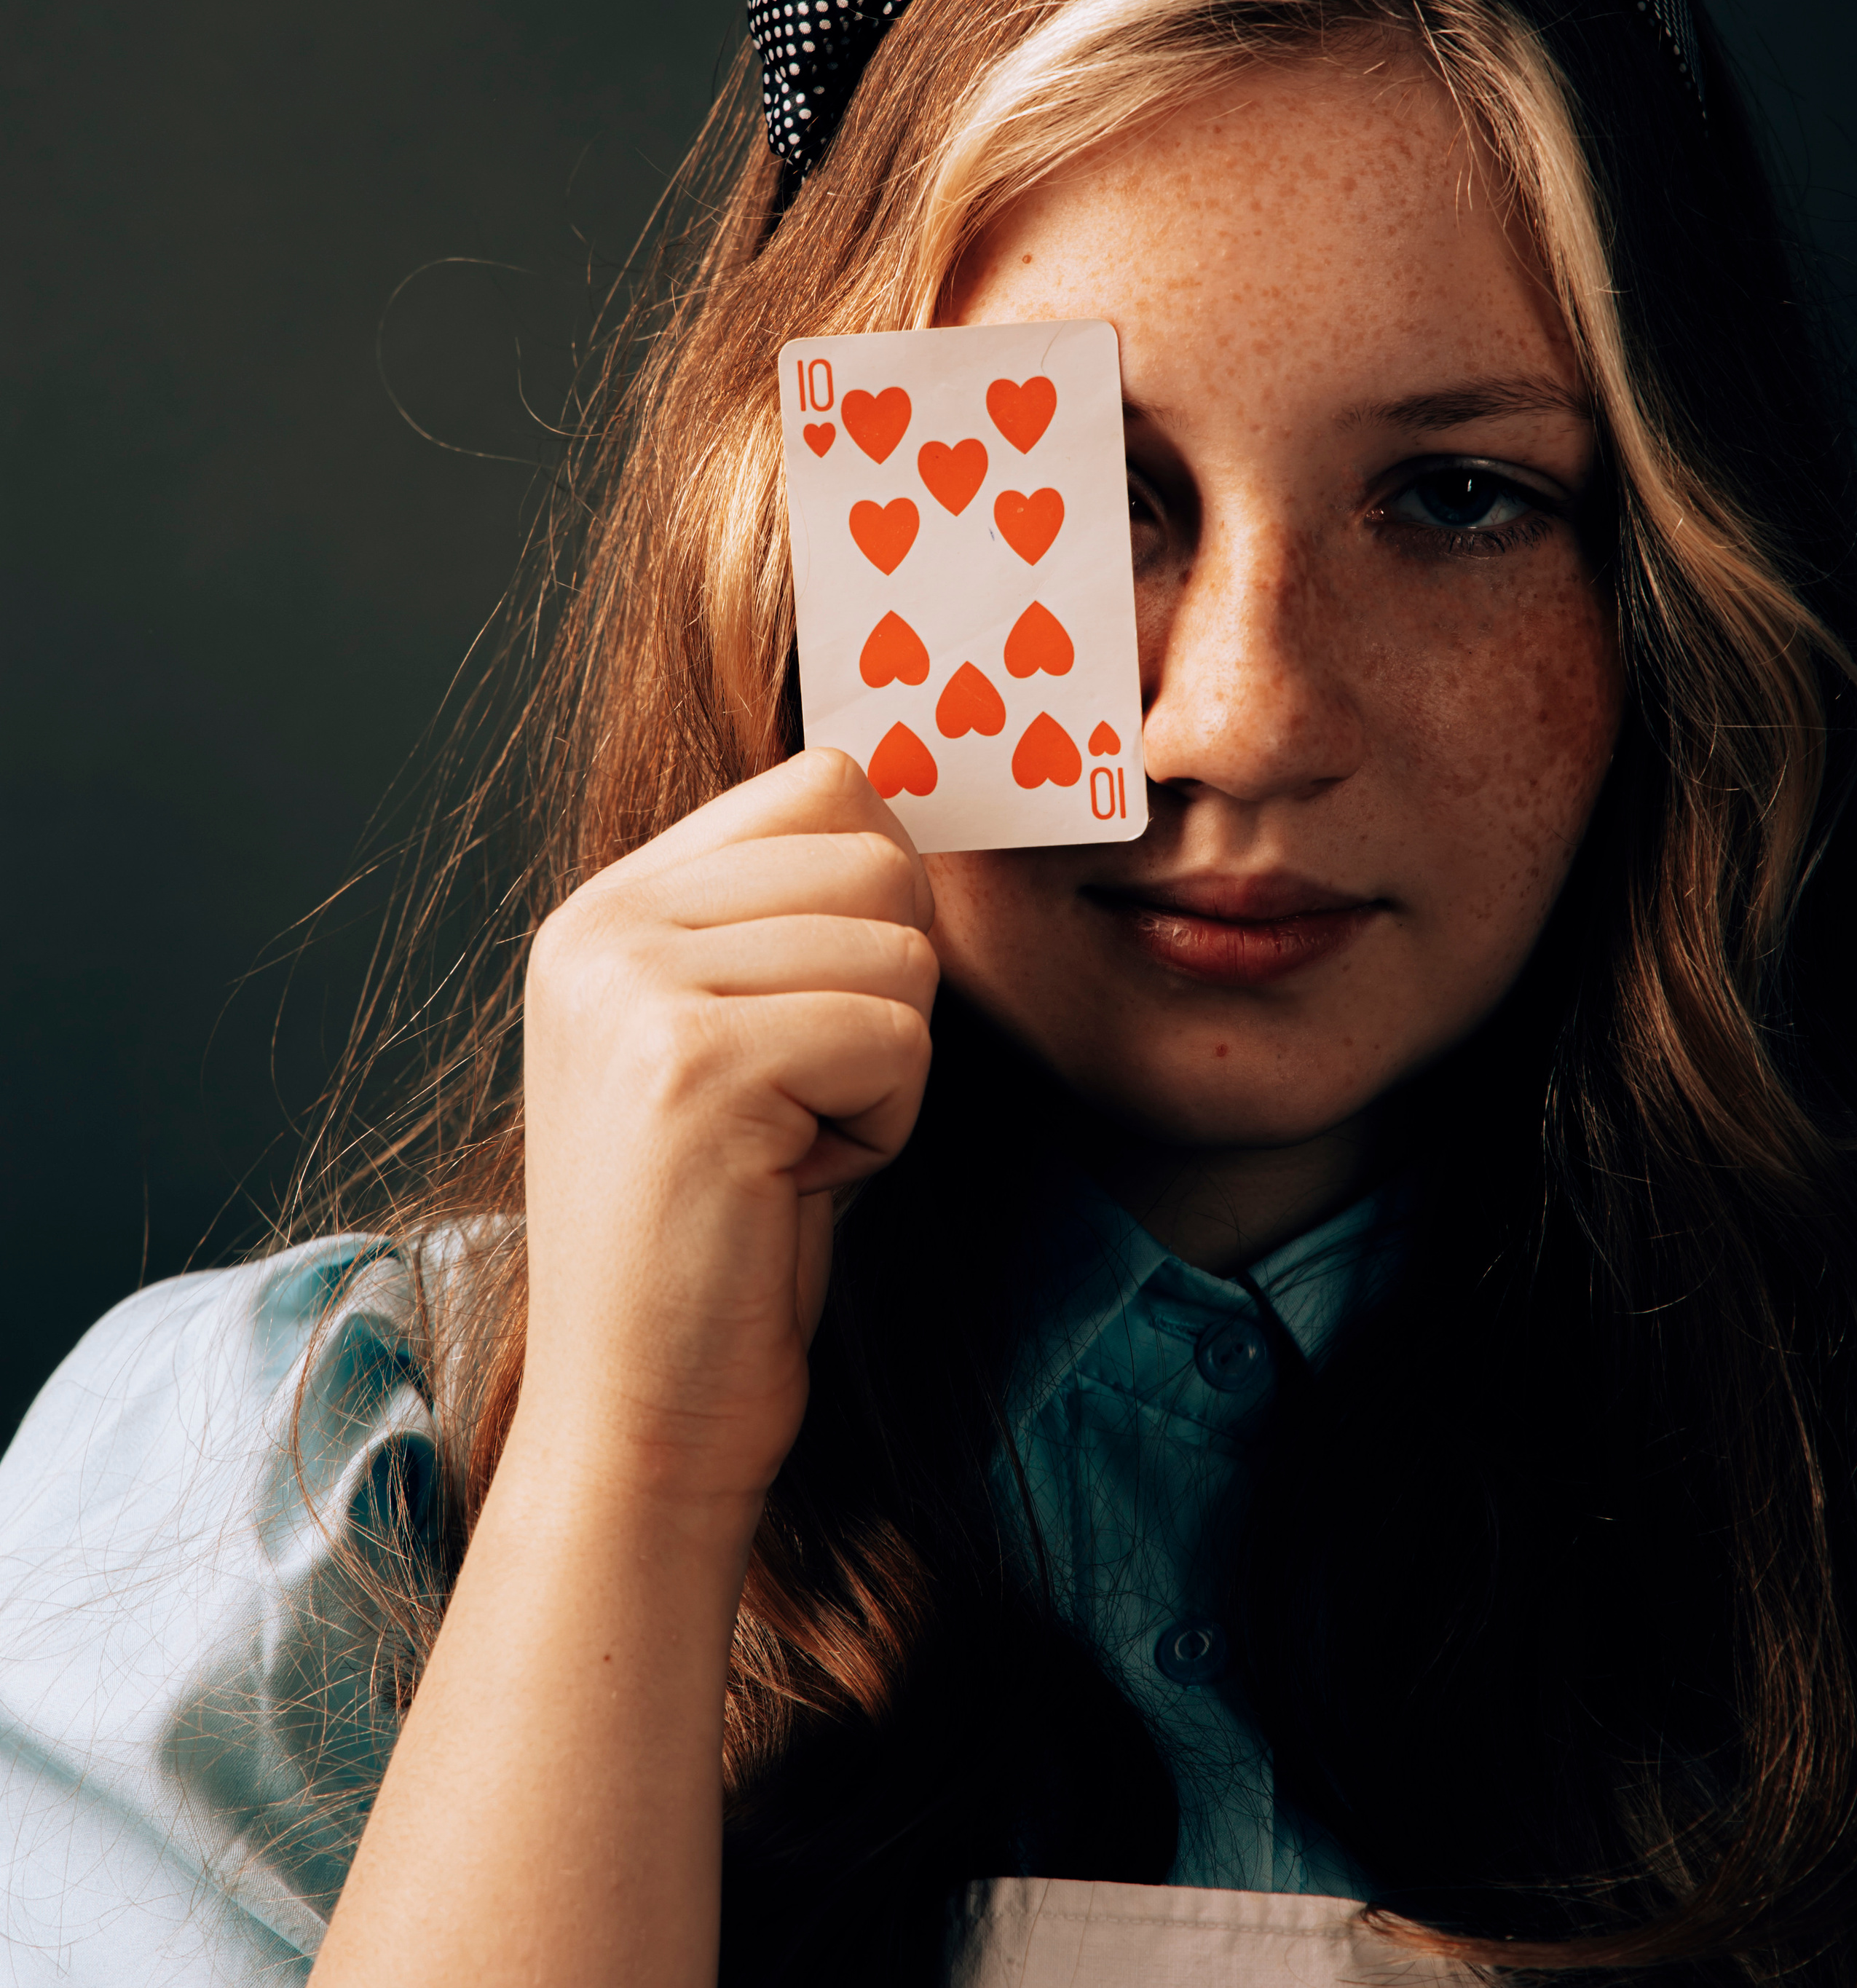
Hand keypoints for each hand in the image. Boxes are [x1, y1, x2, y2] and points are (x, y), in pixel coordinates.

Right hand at [516, 748, 937, 1512]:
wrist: (645, 1411)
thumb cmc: (726, 1232)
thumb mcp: (735, 1038)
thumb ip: (788, 920)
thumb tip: (915, 813)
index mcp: (608, 908)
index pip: (824, 784)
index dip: (879, 900)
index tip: (826, 1017)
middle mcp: (602, 927)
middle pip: (876, 851)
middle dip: (890, 991)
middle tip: (806, 1100)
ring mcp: (634, 988)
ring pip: (899, 948)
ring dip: (888, 1067)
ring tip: (792, 1145)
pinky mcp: (692, 1065)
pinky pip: (895, 1034)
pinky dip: (883, 1125)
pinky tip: (795, 1182)